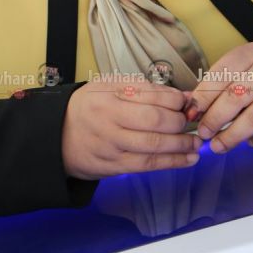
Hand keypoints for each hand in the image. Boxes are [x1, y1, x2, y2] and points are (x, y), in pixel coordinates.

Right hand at [61, 78, 201, 179]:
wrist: (57, 135)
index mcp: (109, 93)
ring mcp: (111, 143)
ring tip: (196, 143)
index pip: (151, 94)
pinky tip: (187, 159)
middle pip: (155, 121)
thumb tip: (180, 97)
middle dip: (180, 123)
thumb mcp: (108, 86)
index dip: (175, 99)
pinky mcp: (113, 165)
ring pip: (154, 145)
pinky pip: (148, 165)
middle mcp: (110, 117)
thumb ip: (144, 89)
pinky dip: (171, 162)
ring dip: (181, 145)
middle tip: (192, 122)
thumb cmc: (88, 107)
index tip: (186, 103)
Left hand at [185, 41, 252, 152]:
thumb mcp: (244, 66)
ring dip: (233, 135)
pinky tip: (250, 141)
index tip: (191, 112)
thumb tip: (193, 108)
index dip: (204, 95)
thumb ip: (220, 83)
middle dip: (215, 118)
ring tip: (218, 145)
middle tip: (203, 132)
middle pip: (237, 96)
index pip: (222, 73)